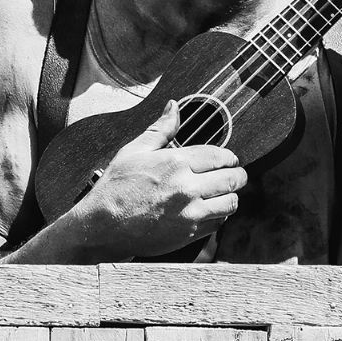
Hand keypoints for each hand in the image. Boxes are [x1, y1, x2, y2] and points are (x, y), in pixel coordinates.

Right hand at [73, 100, 245, 258]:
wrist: (103, 226)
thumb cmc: (116, 187)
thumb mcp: (134, 151)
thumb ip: (160, 129)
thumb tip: (174, 107)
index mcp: (175, 163)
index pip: (219, 156)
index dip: (229, 157)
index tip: (228, 159)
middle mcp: (187, 187)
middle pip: (232, 179)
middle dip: (238, 175)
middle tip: (235, 175)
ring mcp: (190, 213)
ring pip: (231, 202)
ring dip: (231, 196)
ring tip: (224, 193)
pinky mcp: (189, 233)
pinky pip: (218, 223)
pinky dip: (219, 215)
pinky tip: (210, 210)